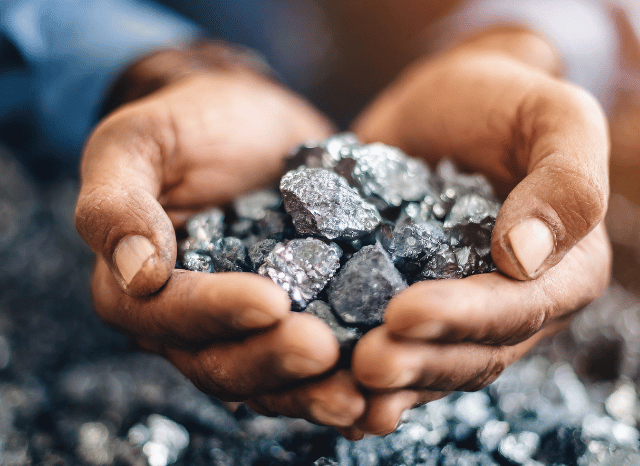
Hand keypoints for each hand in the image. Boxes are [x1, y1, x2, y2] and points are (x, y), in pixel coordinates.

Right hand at [74, 46, 366, 419]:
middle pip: (222, 363)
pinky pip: (316, 356)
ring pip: (272, 376)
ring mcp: (248, 325)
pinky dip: (346, 372)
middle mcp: (192, 322)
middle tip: (324, 351)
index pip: (169, 315)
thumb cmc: (186, 125)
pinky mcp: (299, 315)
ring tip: (362, 394)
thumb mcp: (136, 143)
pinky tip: (383, 384)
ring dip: (313, 390)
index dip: (216, 314)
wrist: (249, 120)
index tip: (271, 301)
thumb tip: (138, 274)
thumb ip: (117, 202)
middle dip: (274, 362)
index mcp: (139, 289)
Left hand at [344, 29, 611, 435]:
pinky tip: (330, 385)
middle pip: (470, 351)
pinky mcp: (408, 299)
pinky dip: (361, 367)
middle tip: (365, 364)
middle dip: (418, 362)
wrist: (445, 103)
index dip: (463, 318)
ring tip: (343, 384)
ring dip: (389, 381)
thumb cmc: (504, 100)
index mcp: (563, 270)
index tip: (404, 314)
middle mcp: (513, 303)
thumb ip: (565, 182)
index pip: (518, 308)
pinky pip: (392, 342)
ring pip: (429, 361)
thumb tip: (526, 257)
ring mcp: (458, 309)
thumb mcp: (553, 116)